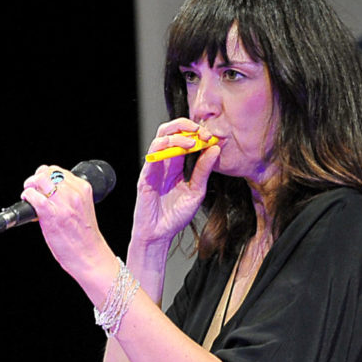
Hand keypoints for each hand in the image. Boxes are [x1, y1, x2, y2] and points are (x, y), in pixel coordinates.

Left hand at [22, 163, 113, 289]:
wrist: (88, 254)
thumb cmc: (83, 236)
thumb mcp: (82, 208)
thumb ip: (69, 197)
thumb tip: (47, 192)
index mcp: (84, 189)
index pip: (60, 171)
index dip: (46, 176)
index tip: (43, 185)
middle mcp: (74, 193)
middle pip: (48, 171)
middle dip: (36, 178)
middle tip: (32, 188)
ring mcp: (63, 203)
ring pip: (40, 179)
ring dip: (30, 186)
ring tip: (29, 196)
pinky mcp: (51, 214)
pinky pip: (33, 196)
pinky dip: (27, 197)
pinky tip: (28, 202)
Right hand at [129, 119, 220, 252]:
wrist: (160, 235)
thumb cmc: (175, 217)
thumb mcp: (197, 191)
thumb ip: (203, 170)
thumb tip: (215, 149)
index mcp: (176, 166)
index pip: (184, 139)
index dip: (197, 134)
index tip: (211, 137)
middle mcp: (164, 163)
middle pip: (170, 132)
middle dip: (185, 126)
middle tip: (201, 131)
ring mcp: (154, 168)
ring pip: (160, 138)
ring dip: (177, 135)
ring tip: (192, 141)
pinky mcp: (146, 175)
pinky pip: (152, 154)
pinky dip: (165, 146)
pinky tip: (178, 148)